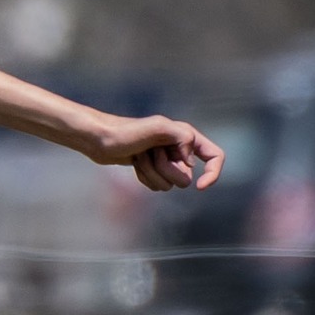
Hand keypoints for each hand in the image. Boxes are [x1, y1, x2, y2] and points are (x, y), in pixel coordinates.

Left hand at [88, 115, 223, 191]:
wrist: (98, 139)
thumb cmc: (125, 131)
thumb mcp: (157, 127)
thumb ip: (181, 137)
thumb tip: (190, 162)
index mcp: (186, 135)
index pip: (215, 156)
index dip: (213, 173)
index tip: (200, 187)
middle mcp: (179, 148)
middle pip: (187, 177)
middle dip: (166, 170)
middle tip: (149, 153)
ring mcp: (165, 160)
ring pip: (170, 184)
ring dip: (152, 174)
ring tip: (139, 157)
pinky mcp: (152, 170)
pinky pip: (157, 186)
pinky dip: (145, 178)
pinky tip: (134, 165)